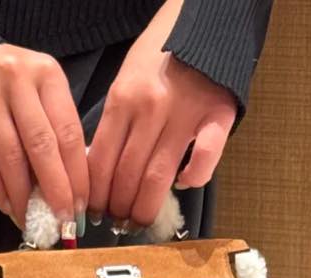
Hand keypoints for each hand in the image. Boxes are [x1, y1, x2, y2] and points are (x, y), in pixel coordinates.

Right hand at [0, 44, 89, 229]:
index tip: (80, 207)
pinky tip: (7, 206)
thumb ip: (55, 128)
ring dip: (22, 197)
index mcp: (47, 72)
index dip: (77, 175)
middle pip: (42, 146)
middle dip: (54, 190)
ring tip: (31, 220)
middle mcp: (17, 77)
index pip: (68, 132)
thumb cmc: (9, 86)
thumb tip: (70, 188)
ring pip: (10, 157)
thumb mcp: (39, 92)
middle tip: (61, 222)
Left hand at [87, 0, 236, 228]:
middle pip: (127, 175)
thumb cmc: (161, 56)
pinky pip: (205, 159)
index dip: (95, 196)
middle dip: (118, 208)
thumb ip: (116, 123)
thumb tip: (100, 172)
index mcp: (124, 99)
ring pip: (158, 176)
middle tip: (117, 223)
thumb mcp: (125, 81)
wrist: (204, 21)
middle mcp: (151, 108)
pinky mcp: (218, 115)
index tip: (92, 213)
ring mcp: (185, 113)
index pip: (101, 161)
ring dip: (144, 206)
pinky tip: (183, 185)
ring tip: (138, 221)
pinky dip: (193, 178)